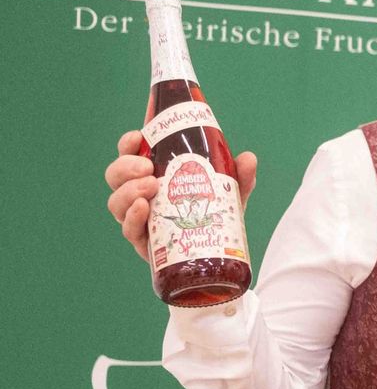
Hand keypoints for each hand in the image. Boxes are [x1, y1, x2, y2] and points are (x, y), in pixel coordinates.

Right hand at [105, 115, 257, 261]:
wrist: (221, 252)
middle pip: (116, 176)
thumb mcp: (230, 193)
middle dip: (125, 167)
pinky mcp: (144, 242)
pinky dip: (132, 217)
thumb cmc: (216, 214)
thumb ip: (240, 176)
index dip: (128, 143)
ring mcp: (140, 219)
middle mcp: (142, 195)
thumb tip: (248, 158)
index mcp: (156, 175)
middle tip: (146, 167)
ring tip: (150, 187)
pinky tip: (143, 208)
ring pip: (116, 202)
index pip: (131, 155)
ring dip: (128, 191)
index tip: (136, 137)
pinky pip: (129, 230)